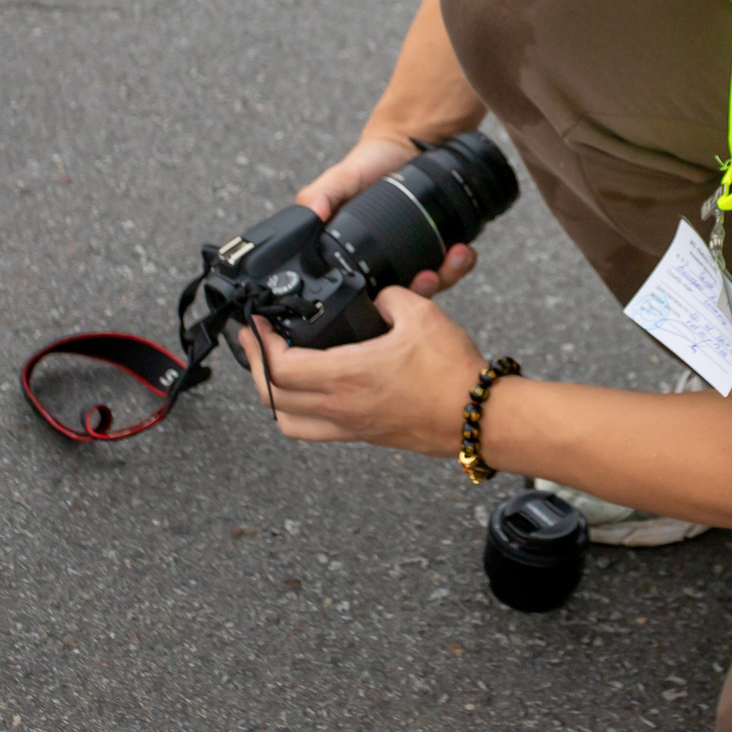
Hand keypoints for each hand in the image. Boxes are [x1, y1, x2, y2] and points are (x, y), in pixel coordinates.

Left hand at [238, 287, 484, 452]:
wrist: (478, 417)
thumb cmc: (452, 373)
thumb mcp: (421, 314)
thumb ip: (388, 297)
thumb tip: (376, 299)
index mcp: (347, 377)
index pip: (280, 367)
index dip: (259, 344)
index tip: (256, 322)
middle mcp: (341, 407)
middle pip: (271, 396)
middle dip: (254, 365)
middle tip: (253, 340)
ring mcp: (350, 425)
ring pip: (288, 420)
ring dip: (271, 394)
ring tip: (272, 369)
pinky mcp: (364, 434)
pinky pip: (313, 430)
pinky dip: (298, 411)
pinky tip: (309, 389)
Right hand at [294, 134, 477, 296]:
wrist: (405, 144)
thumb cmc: (367, 164)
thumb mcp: (339, 178)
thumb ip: (319, 194)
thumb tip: (311, 216)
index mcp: (360, 259)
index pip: (372, 293)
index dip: (384, 301)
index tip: (396, 294)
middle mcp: (389, 263)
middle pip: (406, 295)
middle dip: (421, 292)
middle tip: (428, 277)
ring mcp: (419, 255)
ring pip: (434, 283)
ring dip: (447, 276)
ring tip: (454, 258)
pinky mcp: (443, 243)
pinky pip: (455, 263)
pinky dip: (463, 262)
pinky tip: (465, 251)